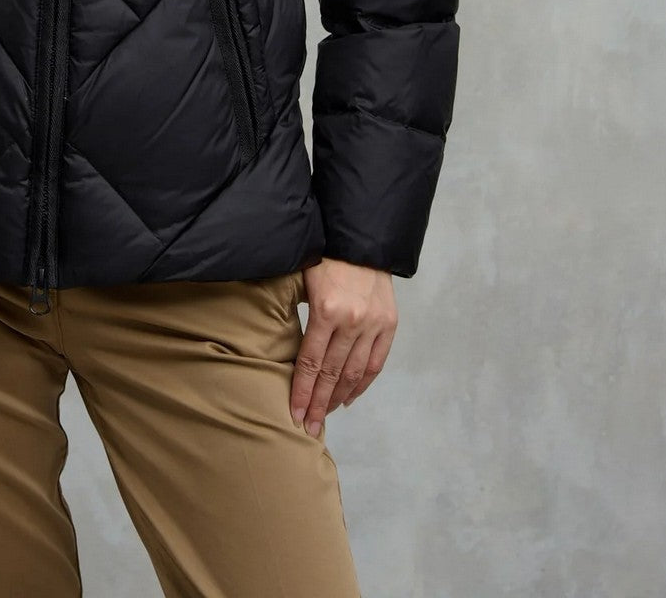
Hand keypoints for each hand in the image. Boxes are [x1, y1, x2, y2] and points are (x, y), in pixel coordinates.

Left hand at [289, 257, 397, 436]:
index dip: (301, 392)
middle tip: (308, 427)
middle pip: (331, 374)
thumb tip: (277, 345)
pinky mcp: (388, 324)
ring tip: (325, 416)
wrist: (361, 239)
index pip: (310, 363)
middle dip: (318, 404)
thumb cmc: (323, 257)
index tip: (294, 415)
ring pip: (354, 373)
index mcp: (326, 310)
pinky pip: (375, 363)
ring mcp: (373, 324)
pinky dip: (363, 384)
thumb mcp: (301, 281)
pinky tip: (349, 398)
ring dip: (338, 399)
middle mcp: (352, 321)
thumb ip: (294, 312)